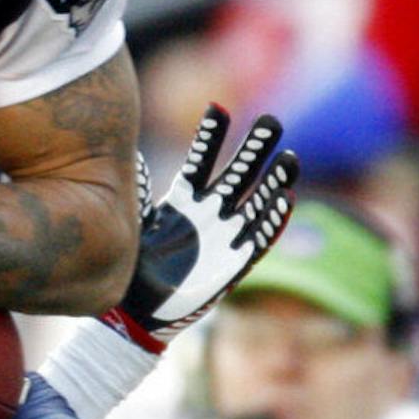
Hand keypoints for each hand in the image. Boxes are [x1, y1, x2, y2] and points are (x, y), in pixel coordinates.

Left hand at [102, 105, 297, 352]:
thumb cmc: (134, 264)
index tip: (218, 108)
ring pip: (254, 202)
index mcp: (183, 201)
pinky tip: (286, 200)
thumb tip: (129, 159)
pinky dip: (271, 221)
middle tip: (270, 121)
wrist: (138, 309)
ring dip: (273, 182)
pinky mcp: (233, 263)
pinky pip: (257, 239)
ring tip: (289, 157)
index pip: (200, 161)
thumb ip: (135, 191)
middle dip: (253, 149)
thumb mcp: (133, 222)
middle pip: (236, 175)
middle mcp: (209, 214)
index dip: (210, 137)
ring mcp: (224, 237)